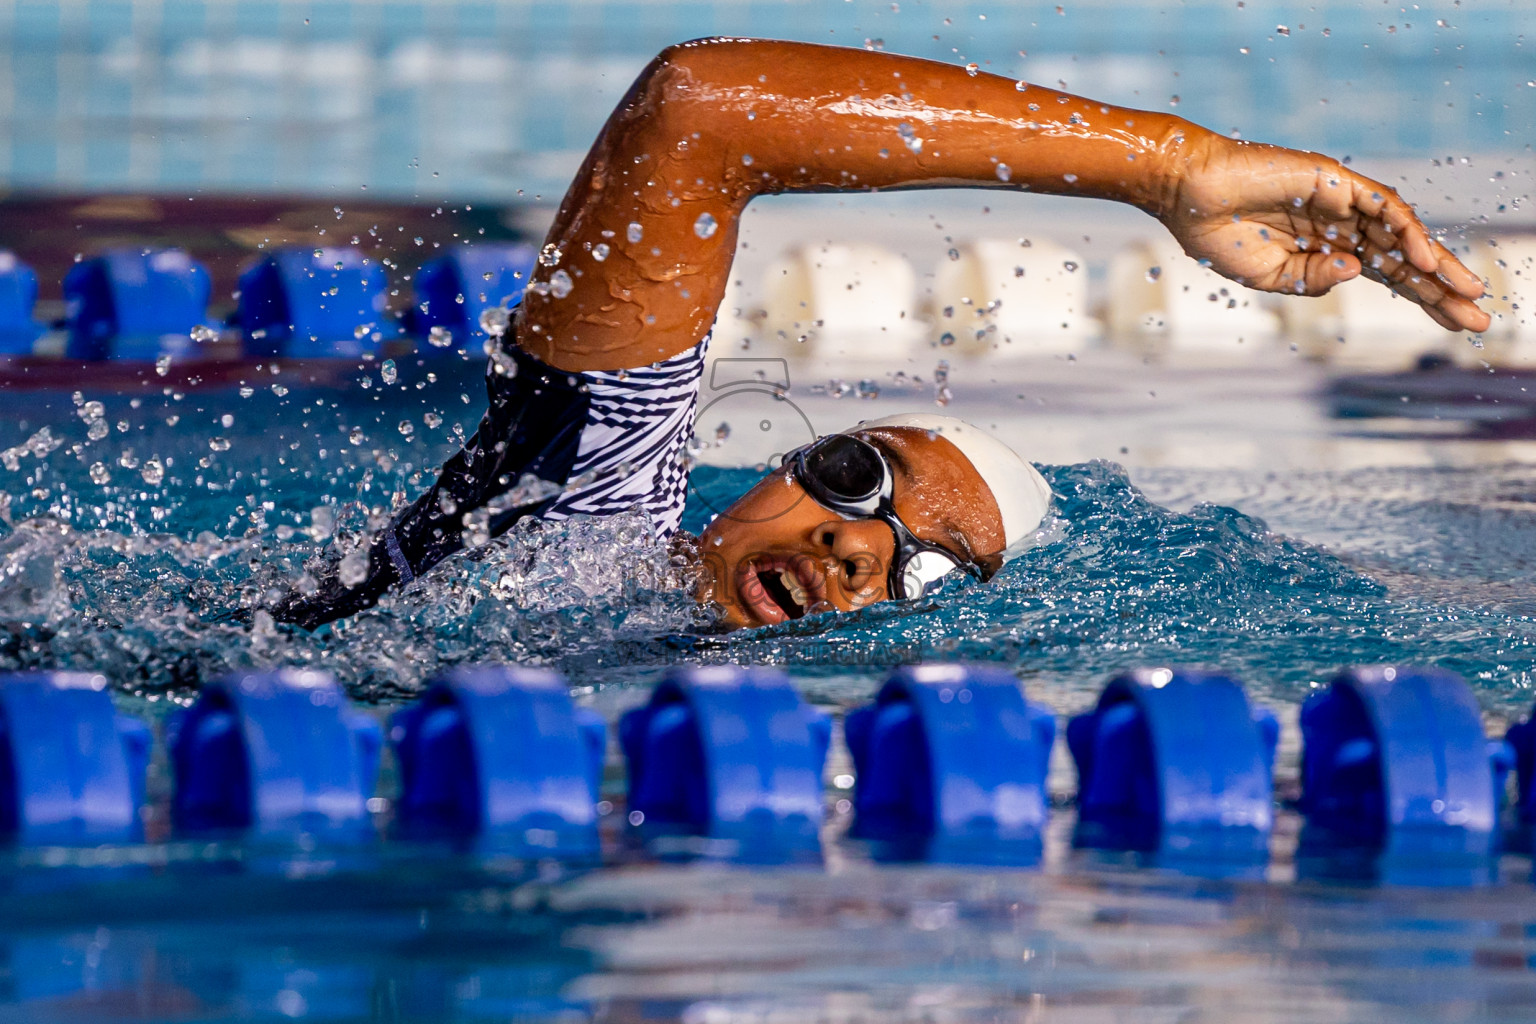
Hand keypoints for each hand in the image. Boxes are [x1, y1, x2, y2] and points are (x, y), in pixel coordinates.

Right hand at [1160, 135, 1489, 332]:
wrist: (1188, 196)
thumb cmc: (1219, 234)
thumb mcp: (1270, 276)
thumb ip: (1314, 280)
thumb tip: (1356, 272)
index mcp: (1328, 251)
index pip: (1389, 277)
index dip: (1424, 300)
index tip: (1457, 326)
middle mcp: (1344, 226)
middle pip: (1405, 260)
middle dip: (1442, 290)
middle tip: (1479, 319)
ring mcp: (1343, 202)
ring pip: (1403, 235)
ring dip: (1438, 266)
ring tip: (1466, 294)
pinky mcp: (1336, 181)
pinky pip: (1383, 208)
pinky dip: (1407, 233)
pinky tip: (1425, 261)